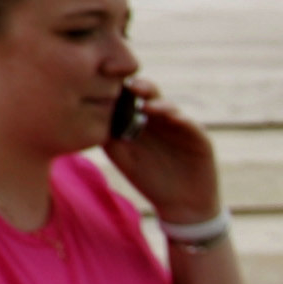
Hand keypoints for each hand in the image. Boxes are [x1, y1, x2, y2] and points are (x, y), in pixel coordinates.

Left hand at [108, 79, 221, 224]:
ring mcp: (179, 124)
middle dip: (136, 87)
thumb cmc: (147, 177)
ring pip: (166, 105)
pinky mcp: (198, 136)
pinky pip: (188, 123)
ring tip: (143, 103)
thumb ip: (108, 136)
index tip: (100, 79)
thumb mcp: (122, 155)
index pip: (127, 95)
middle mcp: (159, 116)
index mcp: (138, 117)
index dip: (116, 86)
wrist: (180, 204)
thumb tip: (85, 116)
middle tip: (124, 84)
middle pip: (147, 94)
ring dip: (156, 101)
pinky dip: (178, 118)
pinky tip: (168, 116)